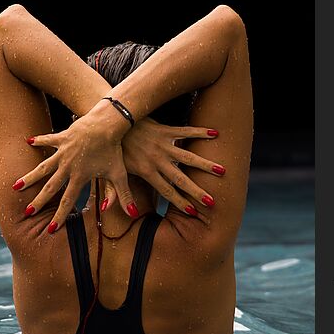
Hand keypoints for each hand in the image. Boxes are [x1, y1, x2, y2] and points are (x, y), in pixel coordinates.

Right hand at [12, 104, 136, 231]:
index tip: (52, 229)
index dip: (60, 215)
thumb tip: (133, 214)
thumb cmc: (115, 149)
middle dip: (39, 201)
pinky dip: (39, 141)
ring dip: (30, 177)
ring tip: (15, 185)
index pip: (68, 201)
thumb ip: (124, 196)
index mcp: (80, 177)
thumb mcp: (120, 174)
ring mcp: (63, 152)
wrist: (108, 124)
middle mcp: (68, 166)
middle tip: (27, 212)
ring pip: (43, 167)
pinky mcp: (63, 137)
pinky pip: (48, 140)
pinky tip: (27, 142)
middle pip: (51, 187)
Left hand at [101, 118, 224, 214]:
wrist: (111, 120)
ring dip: (205, 165)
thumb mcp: (111, 171)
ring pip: (188, 157)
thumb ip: (116, 192)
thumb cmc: (111, 148)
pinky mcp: (165, 130)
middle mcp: (158, 160)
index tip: (194, 212)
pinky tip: (215, 134)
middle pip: (181, 179)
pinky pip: (186, 132)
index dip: (180, 203)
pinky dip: (200, 132)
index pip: (167, 192)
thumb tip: (116, 212)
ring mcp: (163, 145)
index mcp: (146, 172)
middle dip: (197, 191)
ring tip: (222, 171)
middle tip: (212, 201)